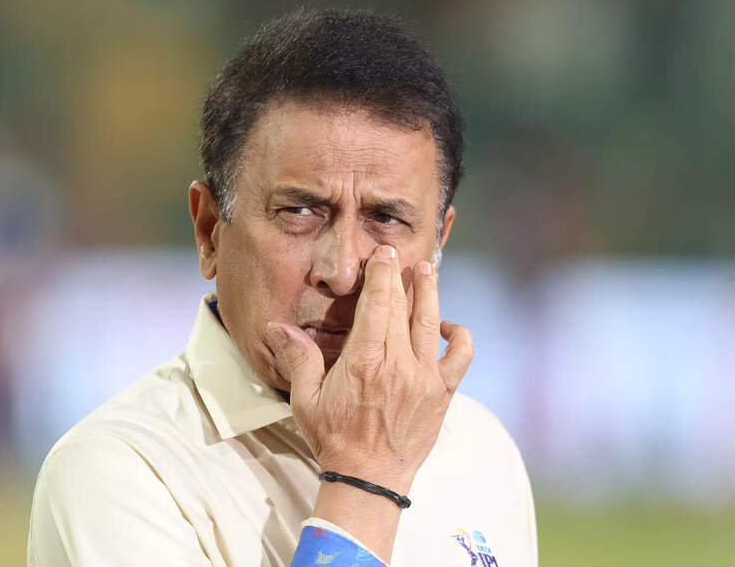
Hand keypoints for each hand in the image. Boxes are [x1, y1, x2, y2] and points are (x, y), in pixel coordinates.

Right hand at [263, 245, 472, 492]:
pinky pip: (460, 357)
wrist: (368, 480)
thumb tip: (275, 328)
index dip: (382, 274)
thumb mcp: (305, 399)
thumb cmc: (334, 440)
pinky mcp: (442, 393)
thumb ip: (297, 358)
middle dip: (402, 276)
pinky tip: (446, 327)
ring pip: (432, 323)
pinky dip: (459, 337)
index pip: (378, 304)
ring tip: (428, 271)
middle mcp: (398, 365)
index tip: (383, 254)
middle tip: (400, 254)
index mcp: (364, 362)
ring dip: (430, 293)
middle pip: (405, 307)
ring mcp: (424, 378)